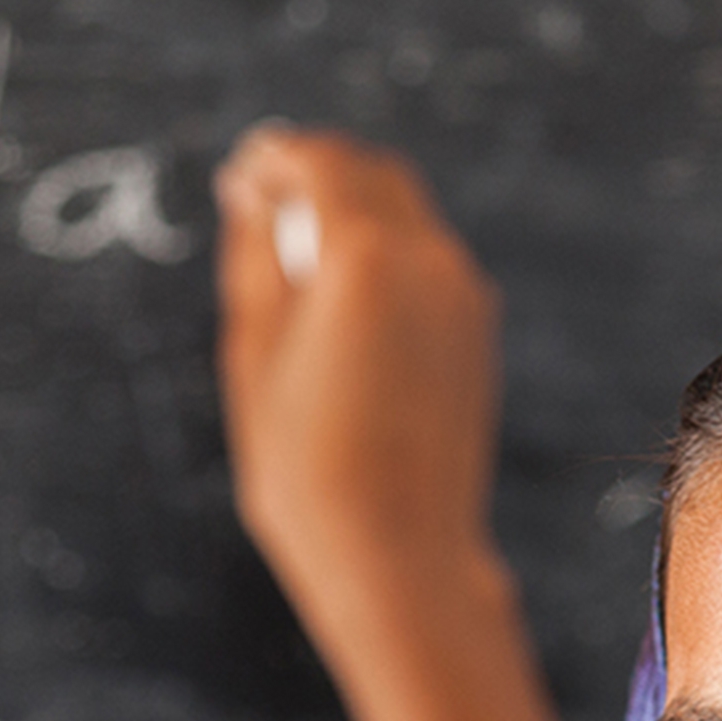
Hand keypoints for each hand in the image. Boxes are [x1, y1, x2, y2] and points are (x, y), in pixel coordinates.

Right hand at [213, 127, 508, 681]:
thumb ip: (256, 260)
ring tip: (304, 265)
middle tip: (268, 207)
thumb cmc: (311, 473)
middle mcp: (429, 264)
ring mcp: (465, 302)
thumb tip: (254, 198)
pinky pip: (432, 269)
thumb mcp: (253, 356)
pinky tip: (349, 309)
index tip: (241, 180)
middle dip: (320, 177)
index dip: (273, 160)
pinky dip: (390, 263)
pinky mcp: (479, 340)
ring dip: (358, 219)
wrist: (402, 559)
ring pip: (410, 221)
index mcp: (364, 256)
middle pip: (374, 179)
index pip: (318, 162)